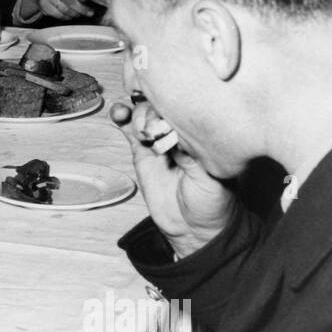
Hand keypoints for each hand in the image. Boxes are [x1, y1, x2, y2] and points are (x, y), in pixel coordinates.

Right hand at [110, 99, 235, 256]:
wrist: (194, 227)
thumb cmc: (213, 202)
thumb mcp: (210, 179)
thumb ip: (191, 157)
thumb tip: (171, 135)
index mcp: (201, 134)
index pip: (184, 108)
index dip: (172, 105)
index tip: (168, 114)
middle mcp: (179, 133)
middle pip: (161, 106)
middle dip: (153, 112)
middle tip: (154, 130)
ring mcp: (159, 141)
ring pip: (144, 114)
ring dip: (137, 113)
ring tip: (140, 129)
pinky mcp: (142, 152)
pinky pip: (129, 130)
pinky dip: (122, 118)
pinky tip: (118, 113)